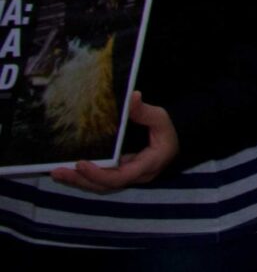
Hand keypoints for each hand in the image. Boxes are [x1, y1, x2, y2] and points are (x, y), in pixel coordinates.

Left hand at [51, 92, 178, 192]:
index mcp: (148, 165)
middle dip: (81, 180)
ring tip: (56, 172)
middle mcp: (135, 177)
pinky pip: (100, 180)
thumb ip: (145, 111)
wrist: (174, 143)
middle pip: (105, 186)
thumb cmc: (167, 131)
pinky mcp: (119, 175)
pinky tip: (67, 171)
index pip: (121, 177)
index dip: (99, 174)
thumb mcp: (160, 119)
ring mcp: (126, 178)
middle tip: (58, 171)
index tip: (81, 164)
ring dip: (78, 181)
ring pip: (100, 186)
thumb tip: (132, 96)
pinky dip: (83, 177)